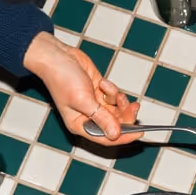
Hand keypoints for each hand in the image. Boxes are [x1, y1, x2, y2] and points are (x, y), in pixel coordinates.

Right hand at [23, 32, 140, 145]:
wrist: (57, 56)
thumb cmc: (61, 78)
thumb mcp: (83, 101)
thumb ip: (101, 118)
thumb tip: (115, 134)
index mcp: (80, 124)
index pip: (106, 138)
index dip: (124, 137)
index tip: (139, 133)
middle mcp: (89, 117)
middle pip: (116, 125)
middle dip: (126, 116)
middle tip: (134, 107)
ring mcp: (95, 104)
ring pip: (118, 111)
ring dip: (120, 101)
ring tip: (113, 91)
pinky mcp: (100, 92)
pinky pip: (114, 97)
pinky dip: (112, 90)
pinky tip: (102, 82)